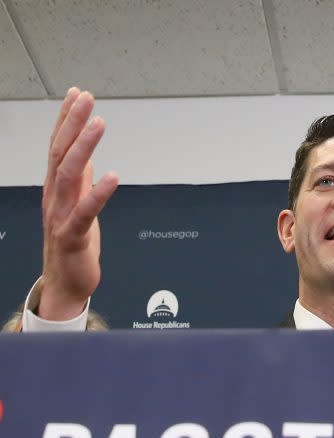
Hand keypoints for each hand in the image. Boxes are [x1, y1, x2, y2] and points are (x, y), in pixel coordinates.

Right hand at [38, 88, 118, 319]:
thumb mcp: (77, 201)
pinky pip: (85, 211)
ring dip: (85, 147)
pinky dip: (98, 193)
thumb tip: (86, 150)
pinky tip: (113, 175)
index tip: (77, 94)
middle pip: (61, 153)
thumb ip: (80, 177)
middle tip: (85, 98)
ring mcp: (60, 214)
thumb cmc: (72, 240)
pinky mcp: (72, 235)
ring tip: (99, 124)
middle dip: (73, 123)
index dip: (67, 119)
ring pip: (69, 175)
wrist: (65, 280)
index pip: (59, 145)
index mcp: (56, 186)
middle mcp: (54, 196)